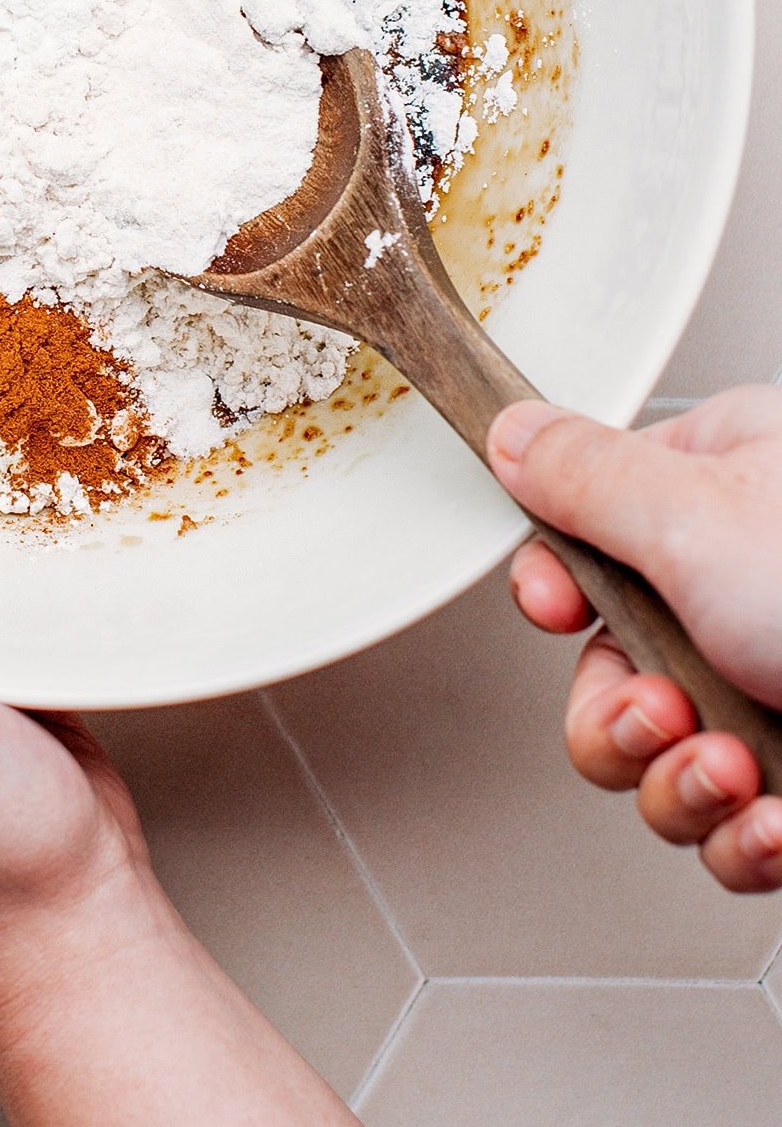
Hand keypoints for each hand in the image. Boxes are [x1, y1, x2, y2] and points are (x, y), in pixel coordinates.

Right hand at [489, 390, 781, 892]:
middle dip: (619, 718)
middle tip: (663, 712)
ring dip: (682, 787)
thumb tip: (514, 431)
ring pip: (659, 762)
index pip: (590, 529)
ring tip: (735, 771)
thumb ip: (587, 479)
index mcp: (723, 489)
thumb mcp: (700, 515)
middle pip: (609, 666)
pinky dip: (746, 839)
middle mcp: (745, 587)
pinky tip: (778, 819)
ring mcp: (778, 688)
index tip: (561, 610)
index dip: (558, 585)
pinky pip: (730, 830)